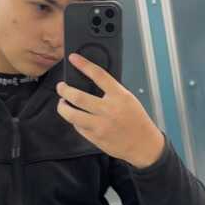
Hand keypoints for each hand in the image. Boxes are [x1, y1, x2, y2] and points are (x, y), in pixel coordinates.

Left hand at [56, 53, 164, 168]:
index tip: (73, 58)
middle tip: (61, 86)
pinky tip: (75, 117)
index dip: (83, 64)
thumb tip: (88, 82)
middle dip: (64, 90)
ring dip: (62, 107)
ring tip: (62, 102)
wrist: (144, 145)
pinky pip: (78, 127)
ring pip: (72, 115)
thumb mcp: (128, 98)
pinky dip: (74, 120)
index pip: (98, 75)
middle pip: (78, 97)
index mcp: (119, 96)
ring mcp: (100, 125)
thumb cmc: (137, 119)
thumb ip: (110, 90)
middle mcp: (108, 110)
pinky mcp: (95, 138)